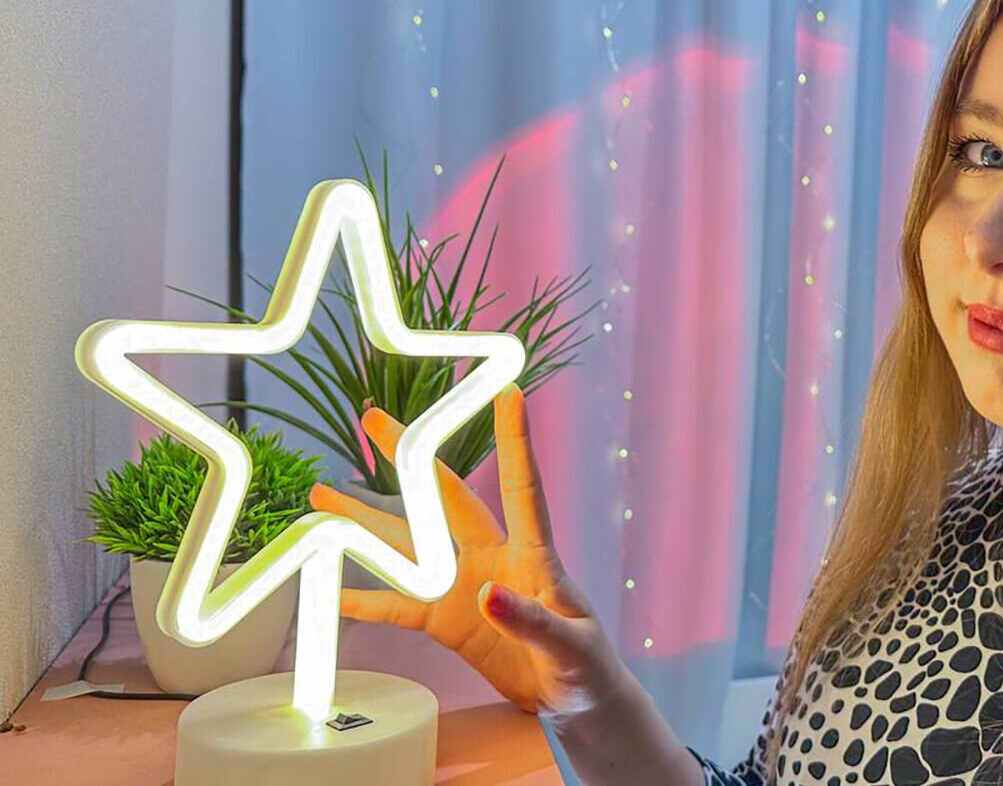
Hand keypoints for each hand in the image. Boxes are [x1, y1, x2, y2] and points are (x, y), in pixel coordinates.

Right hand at [308, 386, 624, 717]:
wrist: (577, 702)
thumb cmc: (589, 668)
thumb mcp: (570, 647)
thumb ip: (532, 621)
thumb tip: (485, 595)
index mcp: (535, 554)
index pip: (521, 488)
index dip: (515, 440)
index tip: (508, 391)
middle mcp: (494, 557)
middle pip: (445, 497)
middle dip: (410, 457)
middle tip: (374, 419)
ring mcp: (465, 586)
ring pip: (408, 544)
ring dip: (366, 522)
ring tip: (322, 496)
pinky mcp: (448, 622)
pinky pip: (398, 606)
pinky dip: (364, 601)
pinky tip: (329, 591)